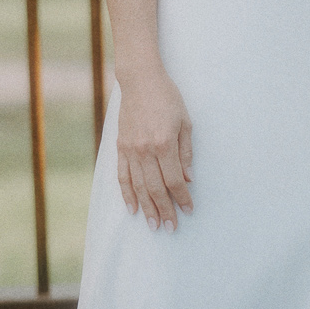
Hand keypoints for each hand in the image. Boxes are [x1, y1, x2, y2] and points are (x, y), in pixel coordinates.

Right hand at [116, 68, 193, 227]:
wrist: (141, 81)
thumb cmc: (168, 99)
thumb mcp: (185, 123)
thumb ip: (186, 153)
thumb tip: (188, 179)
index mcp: (164, 143)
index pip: (174, 180)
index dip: (182, 197)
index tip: (189, 210)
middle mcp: (145, 150)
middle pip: (155, 188)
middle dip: (165, 210)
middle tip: (170, 227)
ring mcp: (130, 150)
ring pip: (138, 186)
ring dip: (146, 208)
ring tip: (153, 224)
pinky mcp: (120, 147)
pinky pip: (122, 176)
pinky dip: (127, 194)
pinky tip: (132, 208)